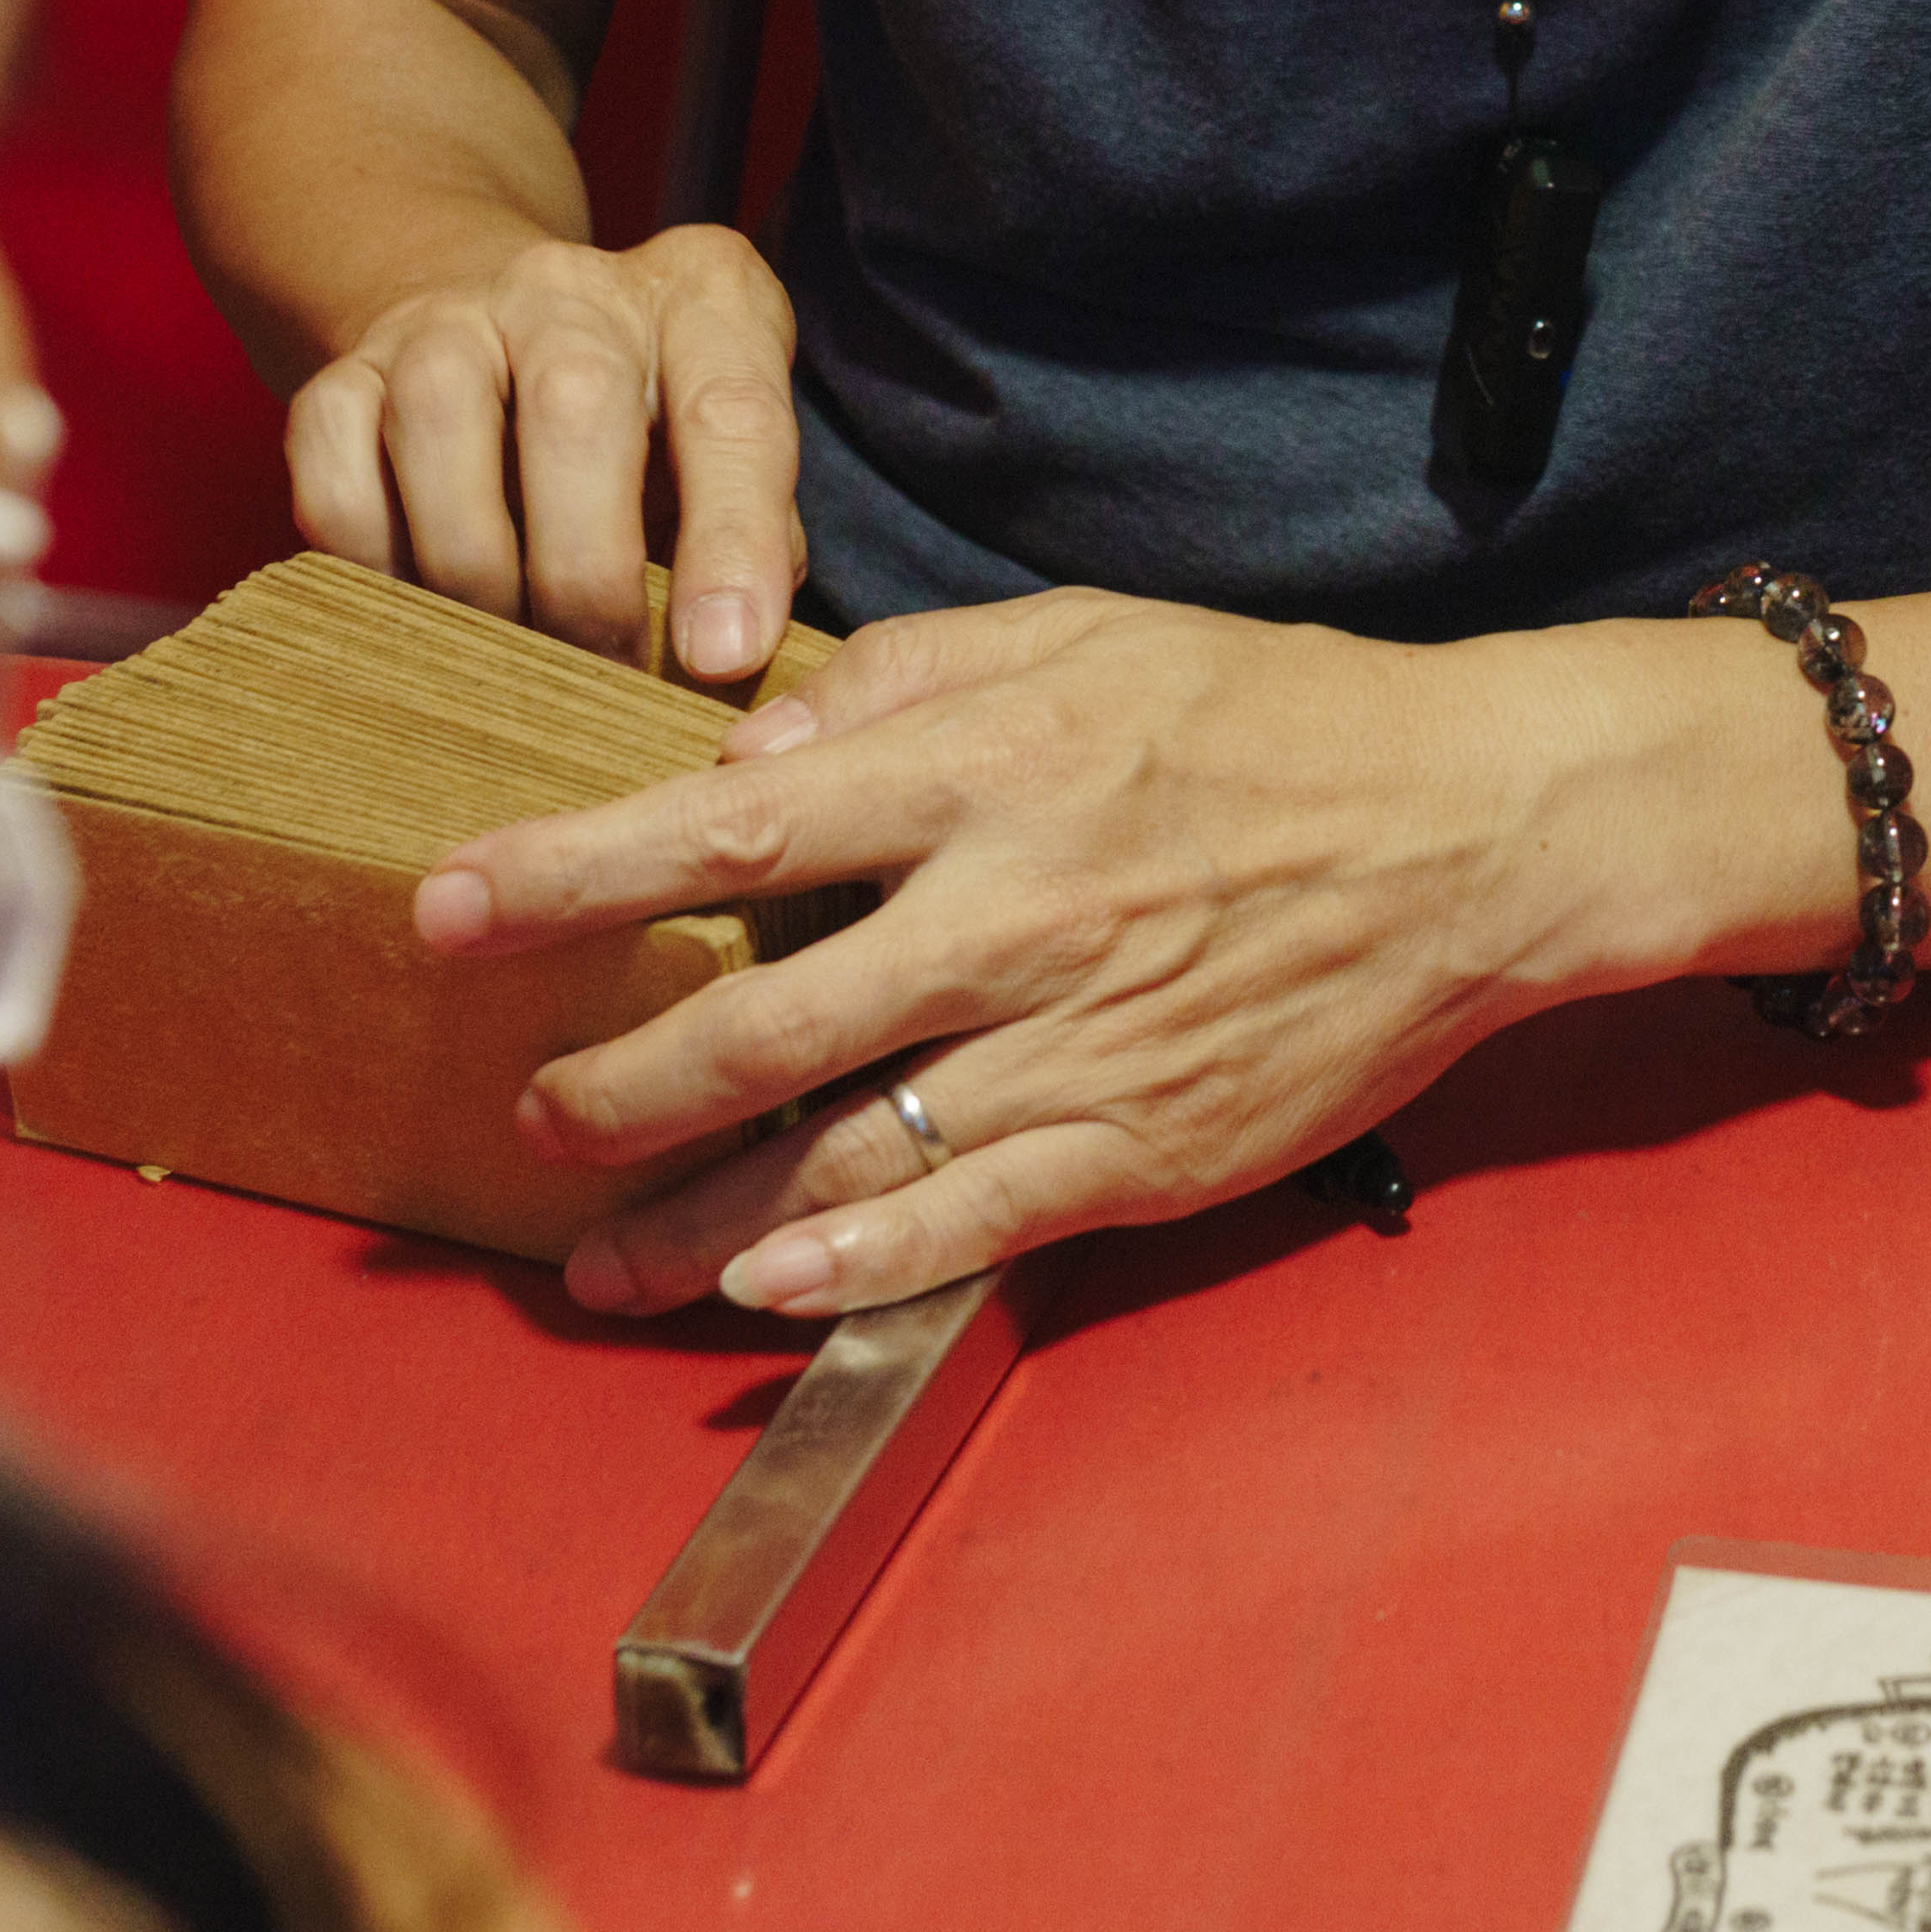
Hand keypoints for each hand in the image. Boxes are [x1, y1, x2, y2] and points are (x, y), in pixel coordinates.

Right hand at [283, 221, 800, 688]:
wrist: (502, 328)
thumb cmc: (651, 430)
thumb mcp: (730, 455)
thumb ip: (754, 545)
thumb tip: (723, 663)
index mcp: (700, 301)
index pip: (732, 412)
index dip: (732, 542)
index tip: (721, 655)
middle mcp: (568, 291)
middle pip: (576, 407)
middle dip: (588, 573)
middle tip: (604, 673)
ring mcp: (443, 322)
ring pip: (439, 425)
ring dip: (477, 574)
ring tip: (509, 656)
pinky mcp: (342, 374)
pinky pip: (336, 479)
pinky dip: (374, 567)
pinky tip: (423, 616)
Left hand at [408, 589, 1650, 1317]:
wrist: (1480, 832)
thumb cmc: (1277, 718)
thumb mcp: (1090, 634)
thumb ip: (910, 678)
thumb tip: (754, 744)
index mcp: (992, 773)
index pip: (734, 828)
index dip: (576, 875)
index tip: (449, 909)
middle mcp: (1017, 916)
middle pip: (761, 1020)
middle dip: (610, 1080)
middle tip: (519, 1110)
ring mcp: (1082, 1046)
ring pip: (846, 1153)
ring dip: (698, 1221)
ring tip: (595, 1260)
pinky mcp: (1146, 1146)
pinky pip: (971, 1226)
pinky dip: (856, 1272)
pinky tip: (764, 1297)